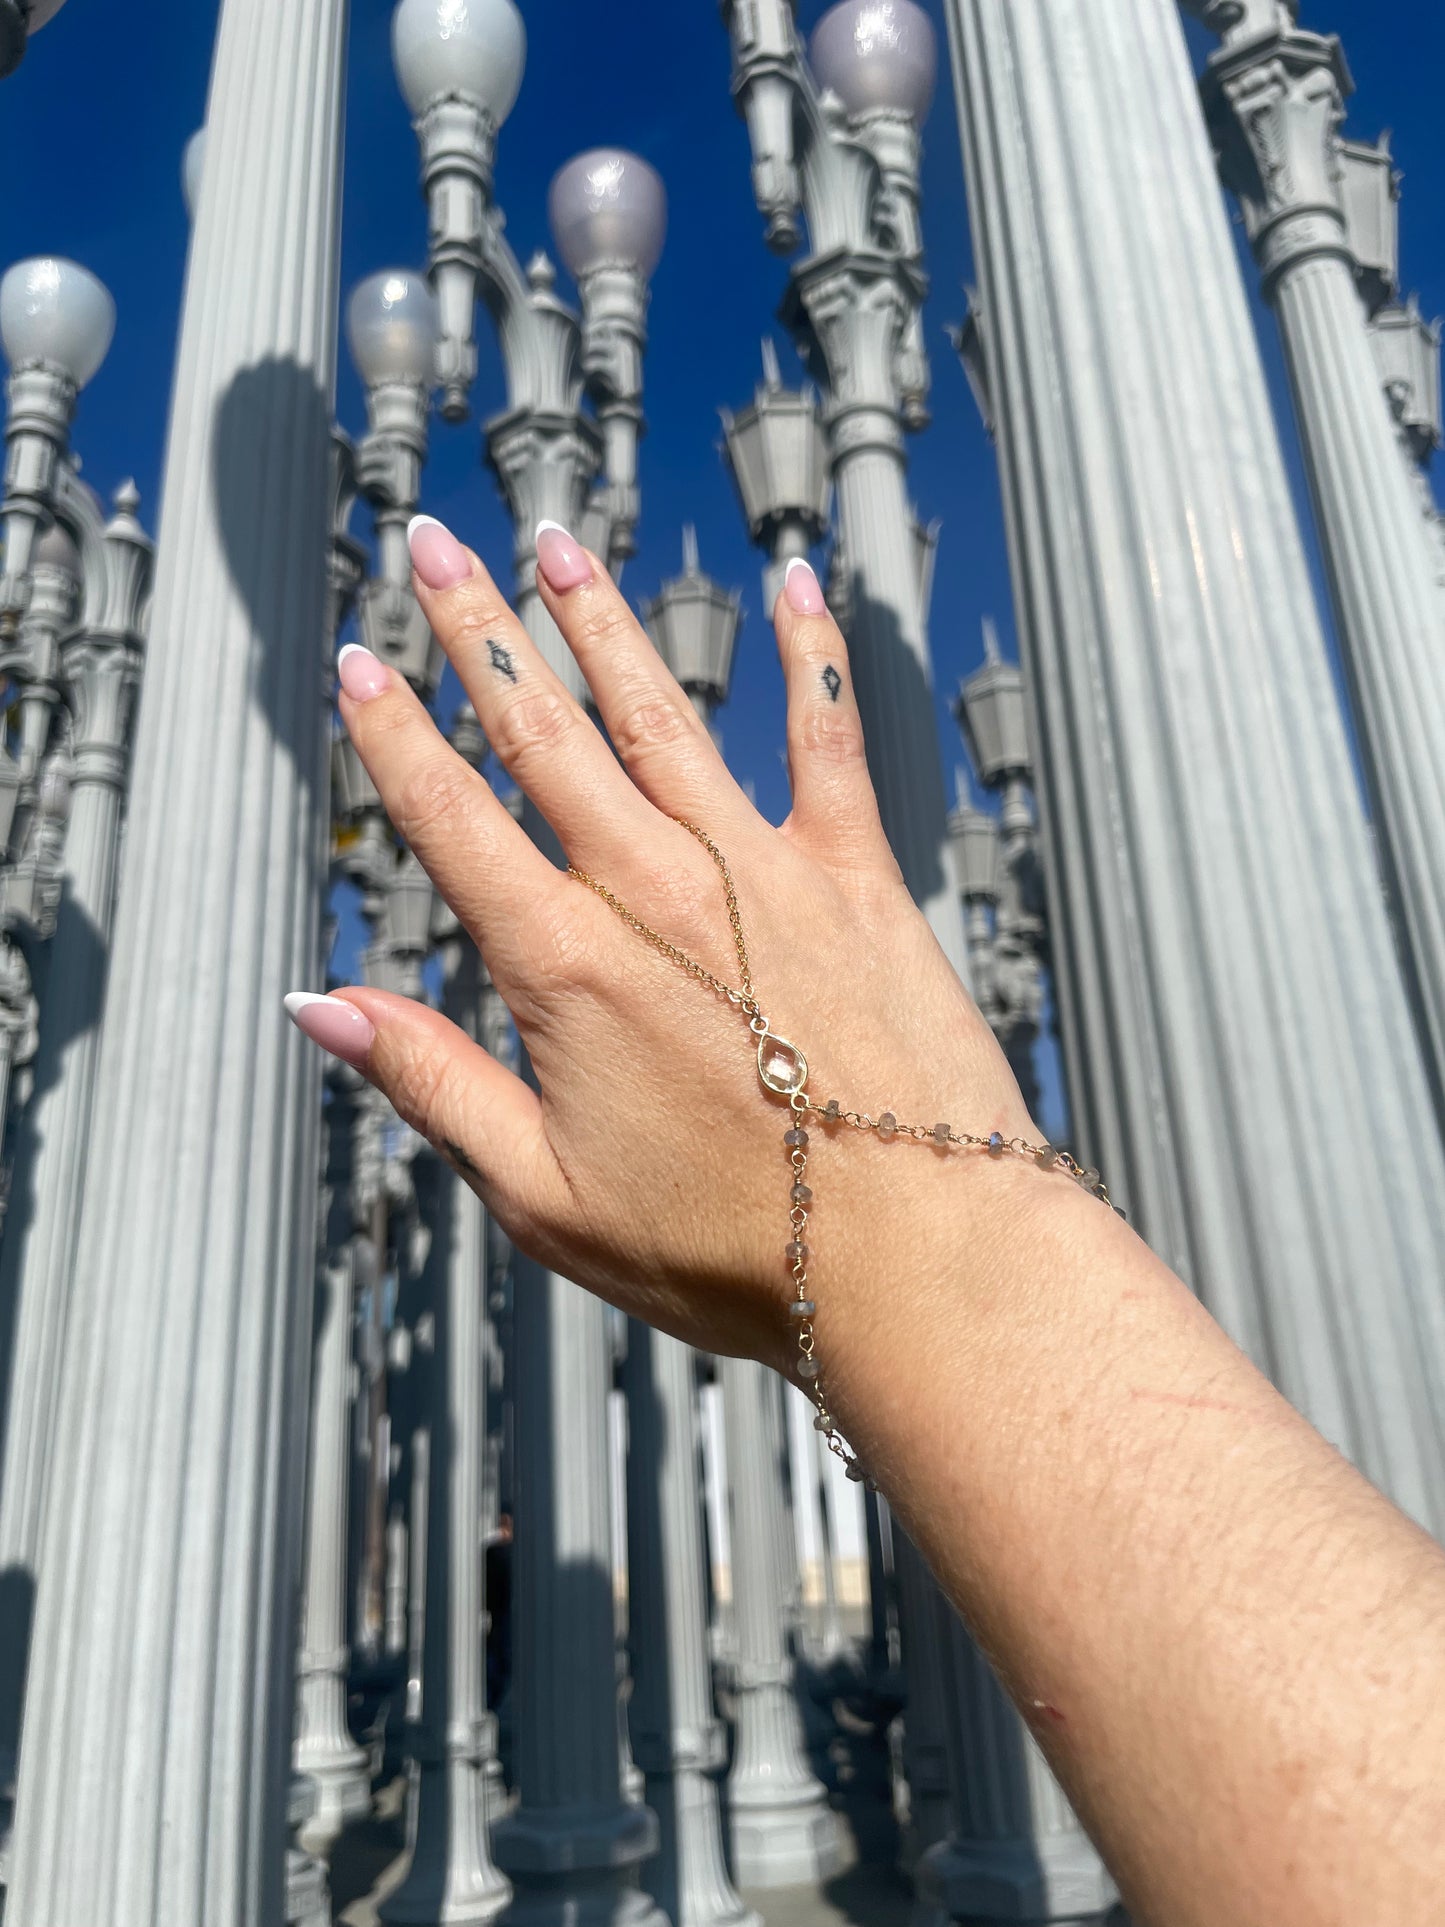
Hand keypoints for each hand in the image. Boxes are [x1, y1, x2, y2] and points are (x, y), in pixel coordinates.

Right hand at [293, 517, 1029, 1371]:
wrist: (917, 1259)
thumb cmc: (731, 1248)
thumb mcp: (544, 1193)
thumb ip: (429, 1082)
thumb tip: (317, 1003)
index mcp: (566, 967)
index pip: (451, 819)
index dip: (394, 735)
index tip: (356, 659)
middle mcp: (656, 890)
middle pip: (543, 734)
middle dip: (478, 631)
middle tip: (433, 544)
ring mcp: (763, 871)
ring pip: (660, 714)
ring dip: (600, 622)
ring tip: (554, 542)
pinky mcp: (858, 877)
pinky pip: (829, 738)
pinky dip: (811, 656)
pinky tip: (794, 582)